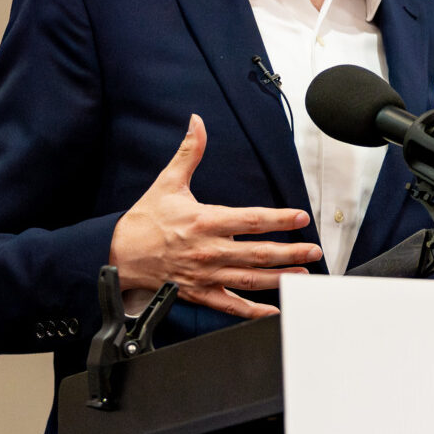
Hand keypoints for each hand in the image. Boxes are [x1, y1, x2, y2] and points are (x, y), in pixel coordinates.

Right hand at [108, 114, 321, 317]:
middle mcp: (209, 250)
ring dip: (280, 278)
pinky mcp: (200, 293)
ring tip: (303, 276)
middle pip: (258, 253)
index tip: (301, 217)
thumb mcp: (168, 182)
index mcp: (205, 221)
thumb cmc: (145, 219)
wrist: (119, 254)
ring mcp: (206, 275)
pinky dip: (254, 311)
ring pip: (250, 279)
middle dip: (291, 252)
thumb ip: (189, 152)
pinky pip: (231, 305)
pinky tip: (274, 310)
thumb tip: (197, 122)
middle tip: (314, 251)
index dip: (279, 218)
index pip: (251, 220)